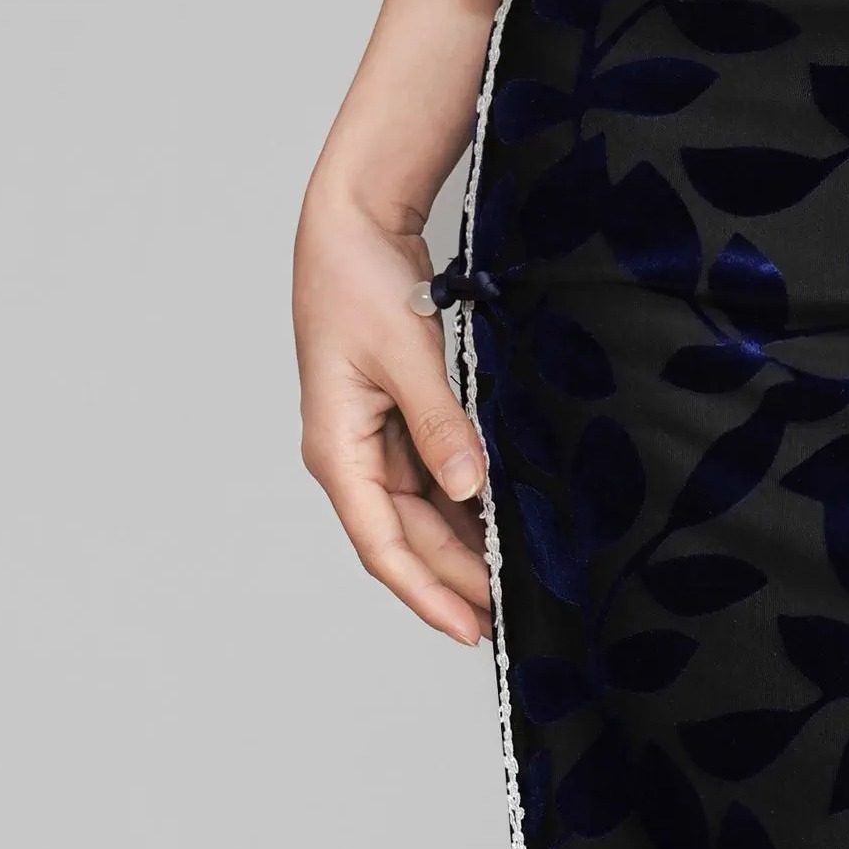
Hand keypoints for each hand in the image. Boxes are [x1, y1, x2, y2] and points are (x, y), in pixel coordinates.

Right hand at [292, 188, 493, 645]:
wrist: (351, 221)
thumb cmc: (358, 282)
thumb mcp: (404, 353)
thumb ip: (439, 423)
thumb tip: (469, 487)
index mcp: (337, 450)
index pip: (383, 545)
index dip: (428, 592)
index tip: (471, 627)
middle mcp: (351, 453)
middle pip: (405, 535)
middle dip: (453, 576)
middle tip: (510, 610)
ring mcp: (373, 434)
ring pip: (419, 509)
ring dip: (459, 541)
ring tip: (511, 574)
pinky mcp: (396, 411)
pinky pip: (430, 470)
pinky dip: (462, 495)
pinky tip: (498, 512)